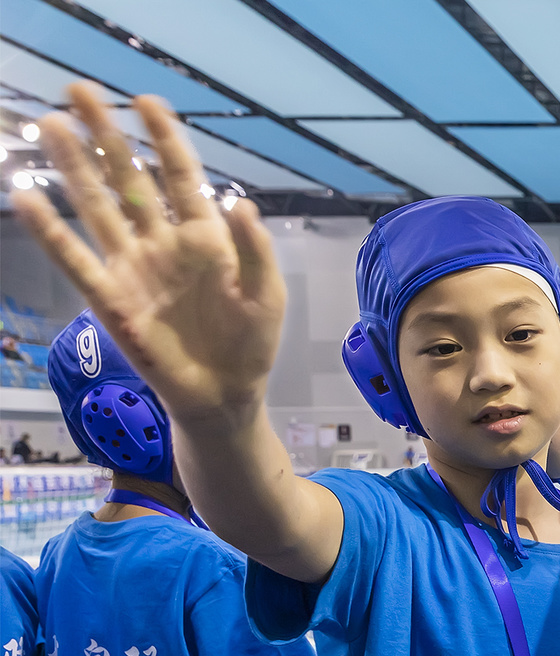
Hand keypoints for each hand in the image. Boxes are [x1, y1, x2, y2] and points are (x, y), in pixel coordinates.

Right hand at [10, 85, 285, 420]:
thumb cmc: (250, 343)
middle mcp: (162, 242)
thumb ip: (255, 251)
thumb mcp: (265, 296)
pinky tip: (28, 199)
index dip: (163, 138)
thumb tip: (240, 203)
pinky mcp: (111, 299)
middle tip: (78, 90)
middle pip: (128, 178)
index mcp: (205, 237)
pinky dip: (52, 231)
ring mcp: (133, 267)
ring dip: (74, 167)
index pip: (180, 175)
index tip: (144, 100)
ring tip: (50, 125)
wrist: (224, 394)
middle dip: (106, 135)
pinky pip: (76, 259)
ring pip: (97, 207)